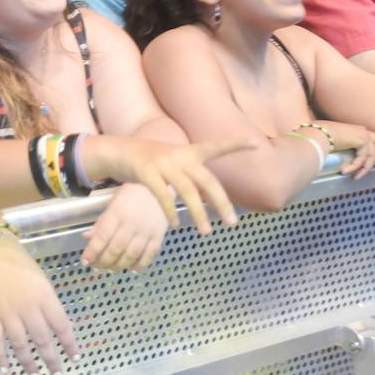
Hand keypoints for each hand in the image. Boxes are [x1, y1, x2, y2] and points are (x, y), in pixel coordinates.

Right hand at [0, 233, 76, 374]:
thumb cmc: (21, 265)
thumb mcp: (42, 281)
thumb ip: (50, 304)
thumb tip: (60, 328)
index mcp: (44, 296)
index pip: (62, 326)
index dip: (70, 344)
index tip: (75, 358)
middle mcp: (28, 307)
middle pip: (42, 340)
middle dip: (51, 359)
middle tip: (57, 373)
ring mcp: (8, 313)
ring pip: (20, 345)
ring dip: (28, 363)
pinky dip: (0, 357)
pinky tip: (6, 370)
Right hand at [79, 135, 251, 234]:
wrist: (118, 151)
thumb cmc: (151, 161)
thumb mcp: (174, 160)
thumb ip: (193, 174)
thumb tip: (212, 196)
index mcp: (189, 152)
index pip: (216, 147)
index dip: (236, 144)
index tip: (256, 143)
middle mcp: (179, 155)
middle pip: (207, 180)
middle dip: (221, 202)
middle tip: (232, 223)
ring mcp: (162, 163)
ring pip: (187, 190)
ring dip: (199, 213)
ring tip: (206, 231)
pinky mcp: (145, 171)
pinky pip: (162, 194)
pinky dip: (170, 211)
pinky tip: (174, 225)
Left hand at [81, 183, 167, 270]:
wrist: (160, 187)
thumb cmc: (133, 194)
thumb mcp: (113, 203)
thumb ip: (101, 222)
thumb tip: (87, 238)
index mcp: (117, 213)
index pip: (102, 237)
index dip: (92, 251)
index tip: (85, 260)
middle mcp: (132, 224)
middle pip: (115, 249)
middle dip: (103, 261)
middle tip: (96, 266)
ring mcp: (146, 232)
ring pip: (130, 256)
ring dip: (118, 266)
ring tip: (110, 268)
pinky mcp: (158, 237)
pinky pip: (148, 257)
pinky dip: (138, 266)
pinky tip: (130, 267)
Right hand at [318, 121, 374, 178]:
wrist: (318, 135)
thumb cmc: (321, 138)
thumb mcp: (339, 145)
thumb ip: (348, 151)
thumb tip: (349, 164)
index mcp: (358, 131)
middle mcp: (363, 131)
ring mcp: (364, 135)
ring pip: (372, 156)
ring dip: (364, 168)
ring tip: (355, 177)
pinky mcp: (362, 141)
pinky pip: (363, 159)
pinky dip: (355, 166)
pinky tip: (344, 170)